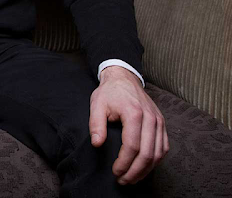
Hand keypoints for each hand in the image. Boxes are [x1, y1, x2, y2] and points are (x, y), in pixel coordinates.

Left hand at [89, 66, 167, 184]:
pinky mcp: (162, 123)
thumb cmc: (109, 92)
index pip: (132, 146)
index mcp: (134, 113)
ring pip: (158, 153)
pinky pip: (164, 147)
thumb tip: (97, 144)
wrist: (124, 78)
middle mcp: (151, 118)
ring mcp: (159, 121)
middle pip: (148, 154)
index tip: (115, 172)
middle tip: (123, 181)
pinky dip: (156, 160)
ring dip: (146, 169)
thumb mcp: (97, 104)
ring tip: (132, 178)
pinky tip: (145, 167)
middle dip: (135, 172)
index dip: (124, 163)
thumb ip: (95, 124)